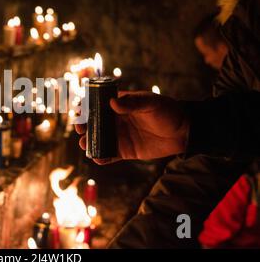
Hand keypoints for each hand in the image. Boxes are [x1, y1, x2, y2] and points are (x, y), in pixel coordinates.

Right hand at [75, 91, 189, 163]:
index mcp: (119, 106)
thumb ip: (132, 103)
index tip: (78, 110)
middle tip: (79, 129)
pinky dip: (101, 157)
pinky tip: (97, 158)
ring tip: (84, 144)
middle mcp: (116, 121)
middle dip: (83, 126)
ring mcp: (119, 136)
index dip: (85, 107)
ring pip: (98, 140)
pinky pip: (109, 155)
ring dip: (89, 142)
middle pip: (94, 124)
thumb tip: (113, 102)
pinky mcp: (125, 151)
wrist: (183, 132)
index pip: (97, 105)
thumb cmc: (167, 111)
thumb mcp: (151, 103)